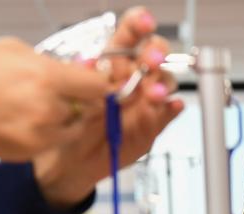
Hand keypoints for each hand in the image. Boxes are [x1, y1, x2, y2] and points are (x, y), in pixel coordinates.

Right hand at [0, 38, 109, 161]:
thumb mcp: (10, 50)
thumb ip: (49, 63)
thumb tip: (75, 72)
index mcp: (46, 77)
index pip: (98, 88)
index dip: (98, 86)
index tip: (90, 84)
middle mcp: (49, 109)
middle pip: (87, 110)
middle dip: (77, 102)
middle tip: (55, 95)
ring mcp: (40, 135)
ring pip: (70, 128)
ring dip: (61, 120)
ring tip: (30, 108)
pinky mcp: (29, 153)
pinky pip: (50, 142)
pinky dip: (43, 134)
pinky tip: (18, 122)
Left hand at [32, 7, 183, 207]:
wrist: (72, 161)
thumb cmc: (71, 124)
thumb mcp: (71, 98)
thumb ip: (84, 80)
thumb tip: (91, 64)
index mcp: (113, 63)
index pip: (130, 35)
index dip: (140, 24)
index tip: (144, 23)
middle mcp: (133, 78)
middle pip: (155, 55)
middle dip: (156, 53)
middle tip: (150, 61)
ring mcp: (145, 101)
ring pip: (166, 83)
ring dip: (163, 83)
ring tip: (155, 93)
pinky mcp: (153, 125)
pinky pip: (168, 113)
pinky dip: (172, 109)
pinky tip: (172, 106)